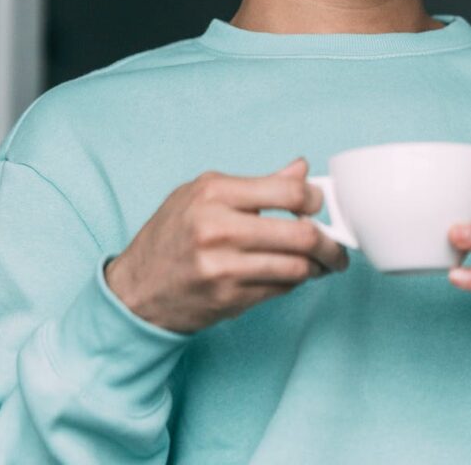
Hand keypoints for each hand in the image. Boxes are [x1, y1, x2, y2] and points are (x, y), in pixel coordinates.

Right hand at [104, 157, 348, 333]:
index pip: (287, 192)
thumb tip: (301, 169)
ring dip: (318, 267)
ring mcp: (223, 268)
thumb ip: (256, 183)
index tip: (319, 205)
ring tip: (324, 263)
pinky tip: (293, 276)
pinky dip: (294, 283)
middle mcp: (218, 229)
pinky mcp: (228, 300)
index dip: (314, 199)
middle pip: (300, 234)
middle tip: (335, 244)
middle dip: (329, 242)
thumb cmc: (170, 235)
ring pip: (296, 268)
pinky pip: (280, 290)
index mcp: (214, 193)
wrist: (135, 291)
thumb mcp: (202, 193)